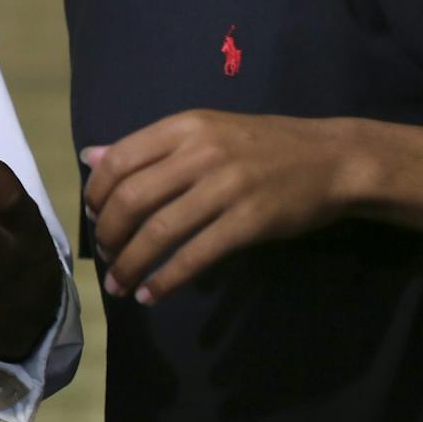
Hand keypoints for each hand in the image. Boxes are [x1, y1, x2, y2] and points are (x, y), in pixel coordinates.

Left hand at [81, 110, 359, 304]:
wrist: (332, 158)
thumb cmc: (263, 145)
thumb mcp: (204, 131)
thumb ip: (149, 147)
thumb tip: (90, 157)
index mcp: (184, 127)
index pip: (120, 160)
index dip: (96, 194)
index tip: (92, 217)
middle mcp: (201, 153)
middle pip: (133, 198)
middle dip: (108, 234)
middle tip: (104, 256)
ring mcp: (227, 187)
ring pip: (159, 231)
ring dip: (130, 264)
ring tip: (118, 284)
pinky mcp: (250, 221)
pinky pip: (196, 255)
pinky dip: (167, 279)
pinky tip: (152, 294)